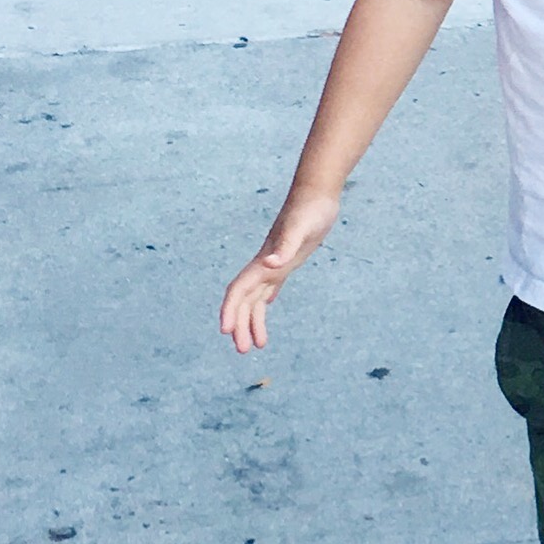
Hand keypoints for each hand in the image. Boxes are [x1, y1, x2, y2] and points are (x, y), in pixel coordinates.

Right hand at [219, 186, 340, 350]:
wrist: (318, 192)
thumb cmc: (311, 209)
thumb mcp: (302, 229)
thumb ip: (286, 246)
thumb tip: (271, 263)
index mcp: (264, 261)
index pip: (239, 290)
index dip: (230, 310)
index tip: (226, 331)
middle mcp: (265, 264)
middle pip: (245, 300)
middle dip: (241, 325)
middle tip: (243, 351)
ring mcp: (274, 262)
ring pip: (256, 297)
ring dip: (253, 320)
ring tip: (257, 345)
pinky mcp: (287, 260)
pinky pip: (270, 286)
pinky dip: (265, 301)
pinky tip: (266, 309)